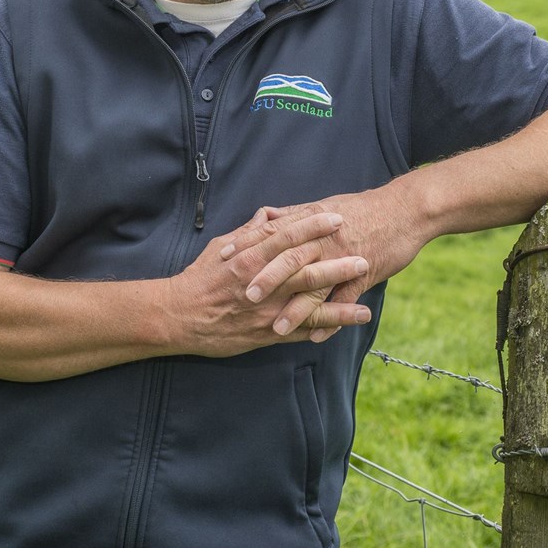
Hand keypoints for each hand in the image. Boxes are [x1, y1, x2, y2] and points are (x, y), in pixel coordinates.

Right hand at [162, 210, 371, 356]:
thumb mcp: (221, 248)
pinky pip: (302, 330)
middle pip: (305, 270)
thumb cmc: (199, 279)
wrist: (180, 317)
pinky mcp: (268, 333)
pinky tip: (347, 324)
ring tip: (367, 304)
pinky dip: (326, 327)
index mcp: (249, 259)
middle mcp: (261, 284)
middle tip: (363, 255)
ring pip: (309, 305)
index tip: (335, 217)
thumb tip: (269, 214)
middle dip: (336, 263)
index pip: (286, 237)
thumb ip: (248, 232)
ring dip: (339, 302)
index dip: (312, 226)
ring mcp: (267, 311)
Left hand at [243, 184, 423, 342]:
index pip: (272, 233)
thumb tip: (264, 216)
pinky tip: (318, 336)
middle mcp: (324, 238)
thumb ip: (291, 216)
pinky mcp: (365, 271)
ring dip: (296, 308)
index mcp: (310, 221)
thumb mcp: (324, 207)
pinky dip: (332, 318)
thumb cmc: (362, 209)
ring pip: (316, 283)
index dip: (247, 246)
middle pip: (289, 259)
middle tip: (245, 298)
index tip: (224, 259)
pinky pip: (346, 298)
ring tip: (277, 328)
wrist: (405, 209)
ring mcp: (344, 256)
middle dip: (266, 279)